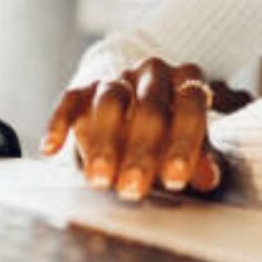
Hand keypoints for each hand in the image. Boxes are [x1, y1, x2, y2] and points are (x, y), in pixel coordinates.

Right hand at [39, 58, 252, 201]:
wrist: (133, 107)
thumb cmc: (169, 136)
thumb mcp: (187, 147)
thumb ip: (200, 160)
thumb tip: (210, 177)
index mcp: (185, 81)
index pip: (191, 102)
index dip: (185, 140)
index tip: (175, 178)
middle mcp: (153, 72)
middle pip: (150, 103)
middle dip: (142, 149)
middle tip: (133, 188)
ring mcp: (118, 78)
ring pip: (110, 97)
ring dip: (104, 140)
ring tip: (99, 180)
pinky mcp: (85, 88)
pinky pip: (71, 98)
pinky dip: (60, 122)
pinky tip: (51, 148)